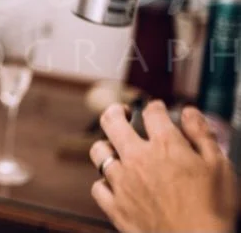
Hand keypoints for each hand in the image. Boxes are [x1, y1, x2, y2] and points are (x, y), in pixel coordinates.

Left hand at [89, 101, 236, 232]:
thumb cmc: (213, 210)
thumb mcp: (219, 167)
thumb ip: (203, 135)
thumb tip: (190, 112)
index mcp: (164, 145)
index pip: (152, 112)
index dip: (155, 107)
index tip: (158, 110)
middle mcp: (137, 158)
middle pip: (112, 121)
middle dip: (116, 111)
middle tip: (122, 112)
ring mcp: (122, 182)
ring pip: (98, 152)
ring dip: (106, 146)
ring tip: (114, 147)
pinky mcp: (115, 207)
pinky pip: (97, 187)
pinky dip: (104, 183)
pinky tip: (113, 183)